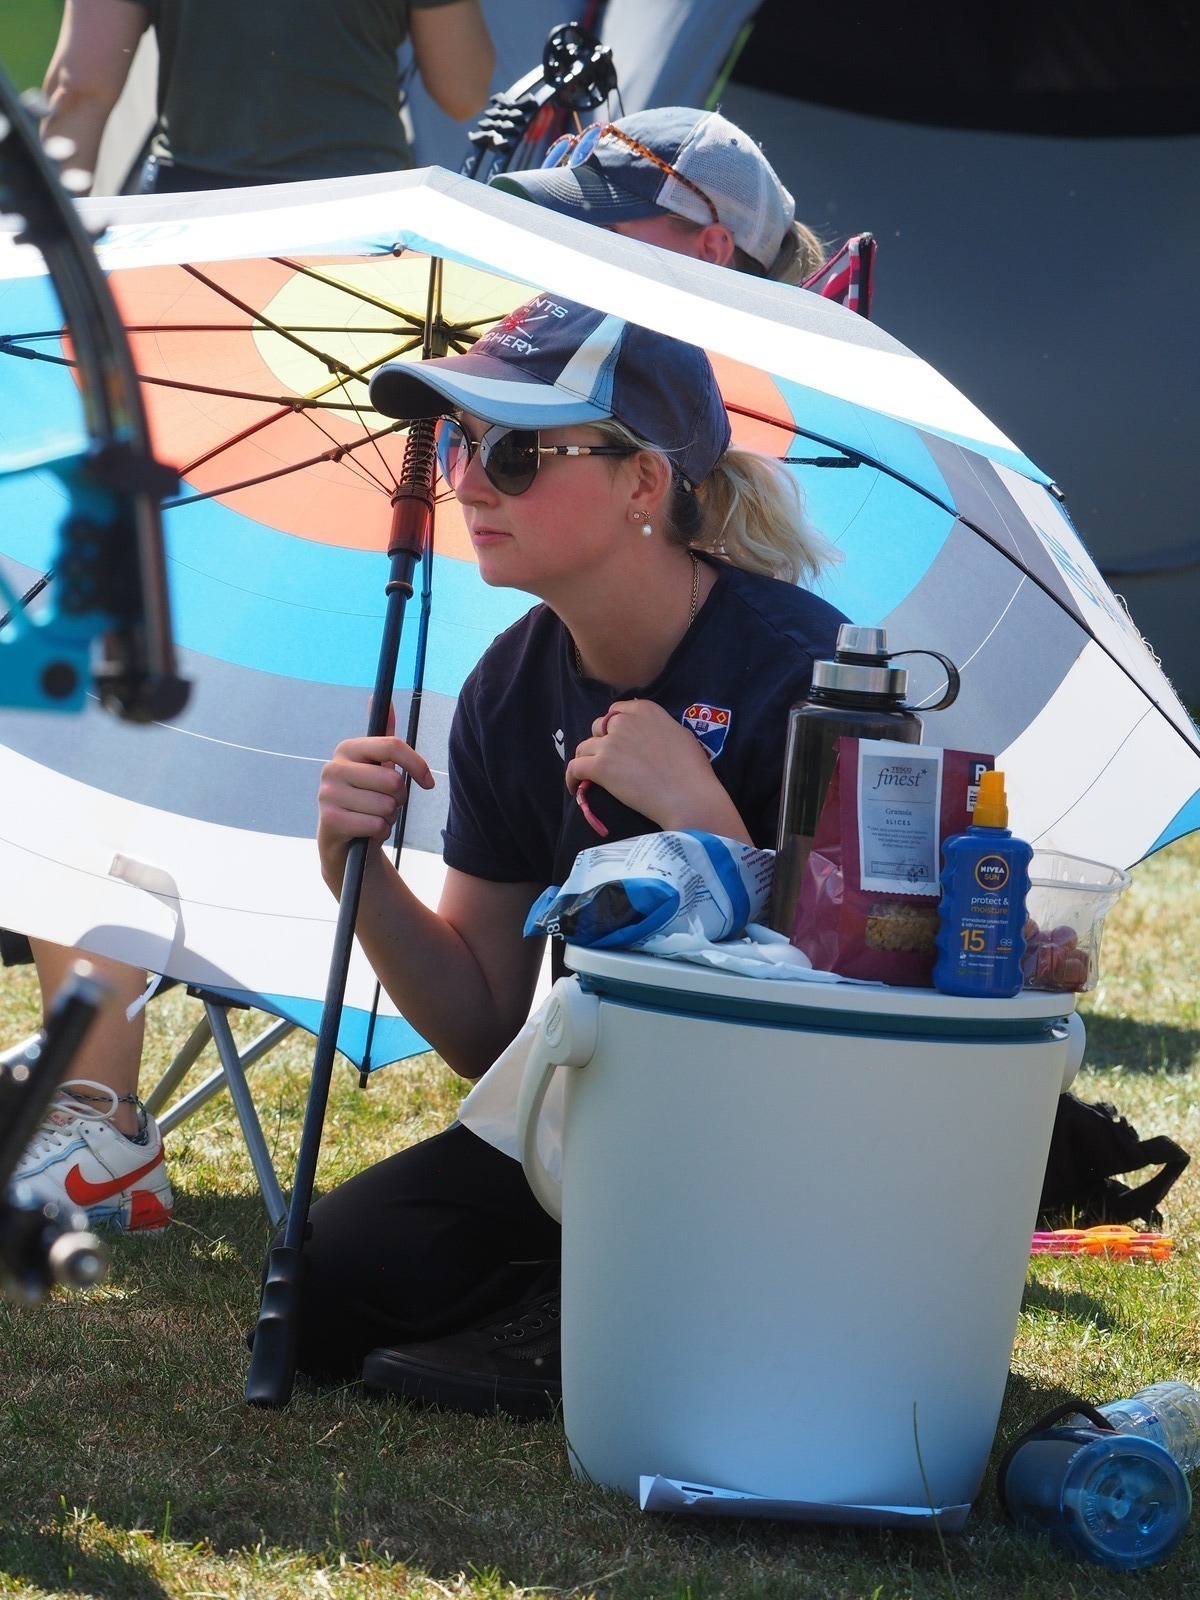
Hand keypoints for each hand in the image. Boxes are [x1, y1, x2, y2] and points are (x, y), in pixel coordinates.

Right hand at [316, 735, 434, 889]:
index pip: (392, 746)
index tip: (428, 782)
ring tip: (374, 815)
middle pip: (393, 780)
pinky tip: (367, 829)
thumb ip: (383, 738)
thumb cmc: (365, 797)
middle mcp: (333, 767)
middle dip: (399, 798)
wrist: (342, 837)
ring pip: (386, 806)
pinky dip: (380, 831)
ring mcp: (328, 793)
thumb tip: (380, 698)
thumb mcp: (376, 767)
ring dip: (389, 816)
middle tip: (386, 802)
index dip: (417, 764)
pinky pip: (376, 825)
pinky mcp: (330, 819)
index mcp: (347, 748)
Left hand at [565, 700, 749, 839]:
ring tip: (590, 776)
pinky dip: (572, 777)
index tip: (617, 741)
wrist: (688, 796)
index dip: (614, 727)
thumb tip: (645, 730)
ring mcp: (609, 743)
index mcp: (644, 710)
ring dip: (587, 759)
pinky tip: (575, 787)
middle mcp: (623, 722)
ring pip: (584, 747)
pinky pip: (574, 767)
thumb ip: (656, 725)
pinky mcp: (600, 766)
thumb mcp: (678, 732)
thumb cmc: (692, 769)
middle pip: (598, 727)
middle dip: (601, 742)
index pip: (616, 711)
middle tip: (610, 761)